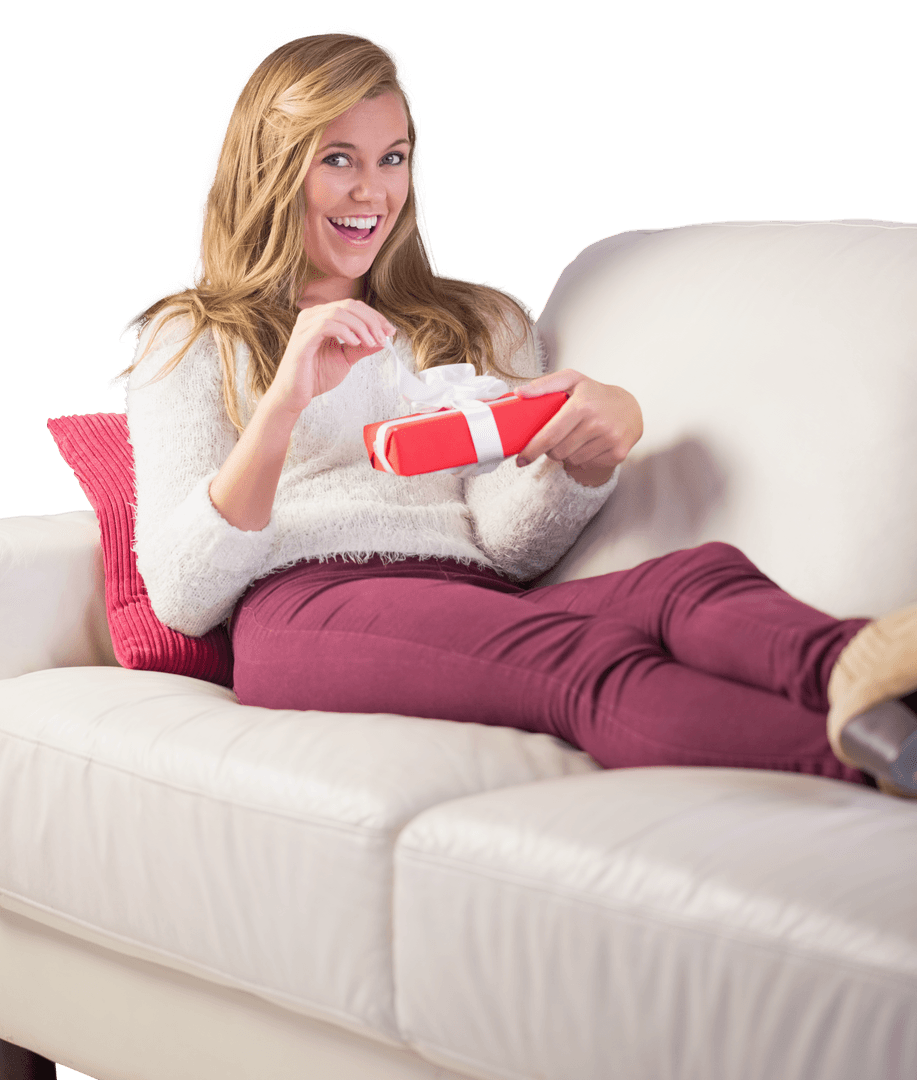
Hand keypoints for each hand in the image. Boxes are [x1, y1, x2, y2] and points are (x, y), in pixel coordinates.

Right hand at [267, 299, 396, 415]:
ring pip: (339, 312)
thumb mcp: (346, 358)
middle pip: (348, 305)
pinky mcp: (302, 339)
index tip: (390, 331)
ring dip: (361, 327)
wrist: (295, 395)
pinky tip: (354, 343)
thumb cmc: (316, 376)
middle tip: (384, 336)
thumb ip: (362, 347)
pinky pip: (326, 325)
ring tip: (371, 342)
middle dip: (371, 320)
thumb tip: (384, 340)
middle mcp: (312, 316)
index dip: (374, 316)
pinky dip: (345, 332)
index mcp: (322, 317)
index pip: (353, 307)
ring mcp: (305, 326)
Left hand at [514, 369, 642, 486]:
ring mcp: (610, 439)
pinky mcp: (618, 453)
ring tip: (576, 437)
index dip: (532, 450)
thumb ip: (544, 385)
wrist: (630, 407)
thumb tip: (519, 393)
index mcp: (582, 405)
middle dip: (550, 449)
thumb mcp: (571, 380)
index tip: (521, 459)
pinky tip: (589, 443)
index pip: (550, 435)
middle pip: (558, 452)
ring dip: (567, 453)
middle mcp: (598, 423)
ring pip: (572, 460)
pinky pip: (587, 464)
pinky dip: (583, 457)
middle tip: (556, 438)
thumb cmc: (595, 394)